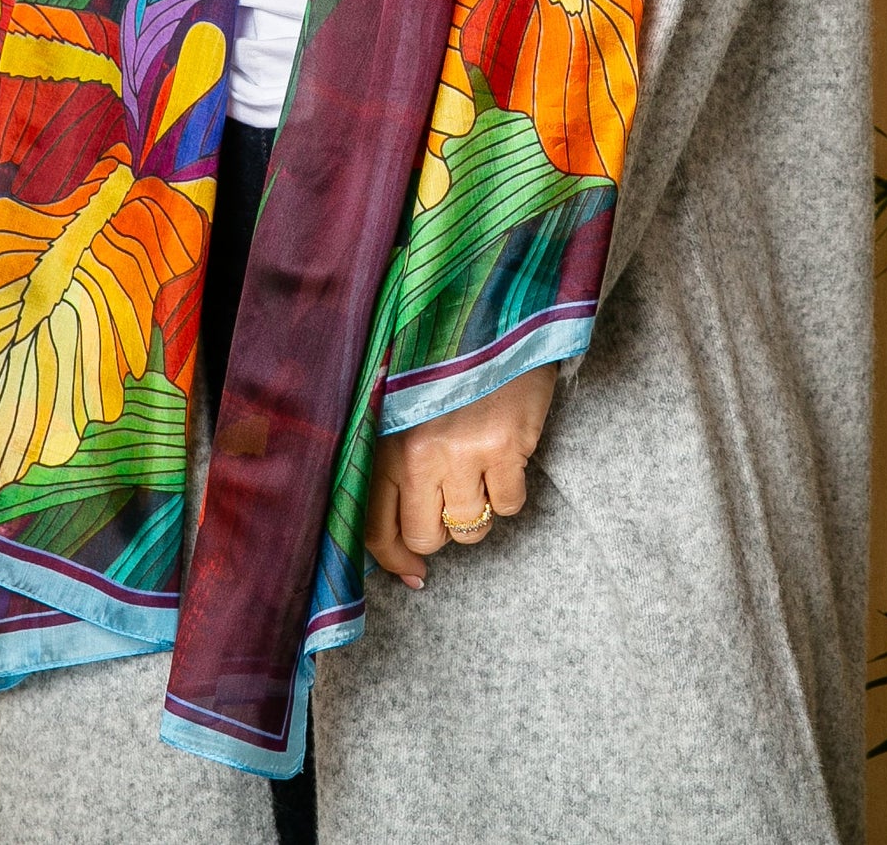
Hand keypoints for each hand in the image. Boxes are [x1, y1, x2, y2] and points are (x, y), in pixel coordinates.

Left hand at [364, 362, 557, 588]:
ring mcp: (464, 453)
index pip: (377, 530)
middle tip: (449, 501)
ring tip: (479, 473)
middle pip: (426, 537)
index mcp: (384, 443)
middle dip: (439, 531)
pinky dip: (509, 492)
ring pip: (469, 528)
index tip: (414, 572)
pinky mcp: (506, 446)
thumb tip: (397, 542)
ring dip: (476, 513)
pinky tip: (505, 457)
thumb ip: (390, 462)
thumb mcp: (400, 405)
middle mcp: (418, 455)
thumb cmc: (444, 363)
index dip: (396, 560)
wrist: (495, 315)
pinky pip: (509, 505)